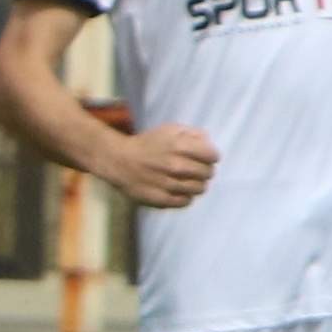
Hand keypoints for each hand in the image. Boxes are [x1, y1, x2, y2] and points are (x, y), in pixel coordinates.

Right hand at [104, 123, 219, 210]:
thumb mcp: (170, 130)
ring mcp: (168, 184)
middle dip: (205, 170)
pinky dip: (185, 196)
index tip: (204, 157)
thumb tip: (210, 144)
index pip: (212, 156)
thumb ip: (193, 134)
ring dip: (197, 184)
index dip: (211, 156)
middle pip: (208, 173)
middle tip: (196, 169)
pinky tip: (178, 189)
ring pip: (199, 189)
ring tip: (187, 180)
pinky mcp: (160, 199)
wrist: (118, 160)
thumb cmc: (148, 144)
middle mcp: (175, 165)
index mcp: (179, 145)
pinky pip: (186, 201)